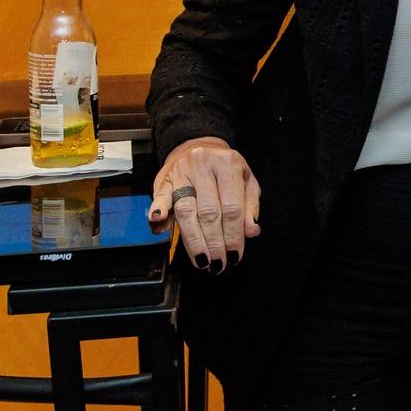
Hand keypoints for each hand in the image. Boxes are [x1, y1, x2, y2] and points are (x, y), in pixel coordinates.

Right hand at [148, 136, 260, 271]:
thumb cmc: (225, 169)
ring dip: (193, 240)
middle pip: (208, 212)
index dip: (234, 234)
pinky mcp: (164, 179)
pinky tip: (159, 230)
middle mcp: (203, 165)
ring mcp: (181, 172)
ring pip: (185, 211)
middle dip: (214, 243)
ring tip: (201, 260)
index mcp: (228, 164)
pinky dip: (159, 214)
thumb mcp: (246, 180)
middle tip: (218, 263)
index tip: (235, 255)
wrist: (198, 146)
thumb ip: (249, 206)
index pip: (232, 206)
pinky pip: (160, 199)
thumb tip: (251, 231)